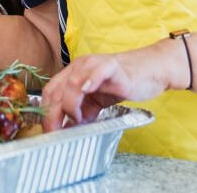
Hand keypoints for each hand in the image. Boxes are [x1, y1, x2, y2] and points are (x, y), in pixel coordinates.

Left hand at [41, 45, 170, 131]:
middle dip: (52, 113)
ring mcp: (94, 64)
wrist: (150, 69)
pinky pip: (96, 72)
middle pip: (57, 89)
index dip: (45, 111)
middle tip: (56, 131)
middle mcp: (79, 66)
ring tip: (77, 119)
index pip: (50, 91)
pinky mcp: (111, 67)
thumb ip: (84, 113)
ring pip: (72, 83)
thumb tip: (68, 130)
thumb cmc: (123, 84)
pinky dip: (88, 82)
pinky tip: (86, 92)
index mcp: (73, 73)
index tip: (47, 130)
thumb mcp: (98, 101)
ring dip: (69, 104)